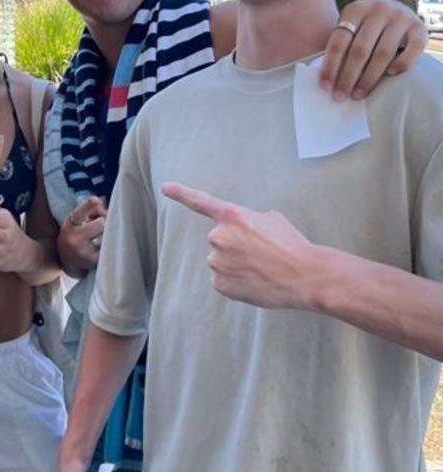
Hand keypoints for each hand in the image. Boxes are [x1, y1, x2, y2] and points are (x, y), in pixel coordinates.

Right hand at [57, 196, 106, 273]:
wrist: (67, 261)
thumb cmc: (76, 235)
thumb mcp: (77, 221)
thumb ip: (90, 209)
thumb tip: (101, 204)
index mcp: (69, 225)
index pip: (80, 213)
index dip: (89, 205)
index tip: (96, 200)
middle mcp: (74, 239)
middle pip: (101, 223)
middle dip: (102, 223)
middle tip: (97, 228)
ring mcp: (83, 252)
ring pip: (106, 235)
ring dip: (106, 235)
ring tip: (97, 239)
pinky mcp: (92, 261)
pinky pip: (108, 247)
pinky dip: (107, 245)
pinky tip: (99, 249)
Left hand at [161, 182, 320, 310]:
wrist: (306, 276)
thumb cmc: (292, 245)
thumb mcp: (271, 220)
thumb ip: (247, 222)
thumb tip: (241, 234)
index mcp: (232, 216)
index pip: (201, 202)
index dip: (181, 193)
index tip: (165, 187)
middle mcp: (219, 236)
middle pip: (219, 239)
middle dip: (235, 245)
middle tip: (261, 252)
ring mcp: (217, 262)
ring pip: (221, 261)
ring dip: (236, 264)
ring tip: (262, 268)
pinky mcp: (219, 284)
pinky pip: (223, 280)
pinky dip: (237, 282)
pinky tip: (256, 281)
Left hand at [319, 0, 427, 100]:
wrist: (397, 9)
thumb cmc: (367, 27)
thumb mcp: (353, 27)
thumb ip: (342, 46)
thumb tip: (325, 80)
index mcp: (356, 9)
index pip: (339, 41)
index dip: (331, 66)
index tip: (325, 87)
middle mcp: (379, 9)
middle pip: (360, 49)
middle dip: (348, 76)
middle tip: (340, 97)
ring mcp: (401, 17)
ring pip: (383, 52)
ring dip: (369, 77)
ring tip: (358, 94)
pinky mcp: (420, 27)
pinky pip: (413, 49)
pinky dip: (402, 63)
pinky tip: (390, 75)